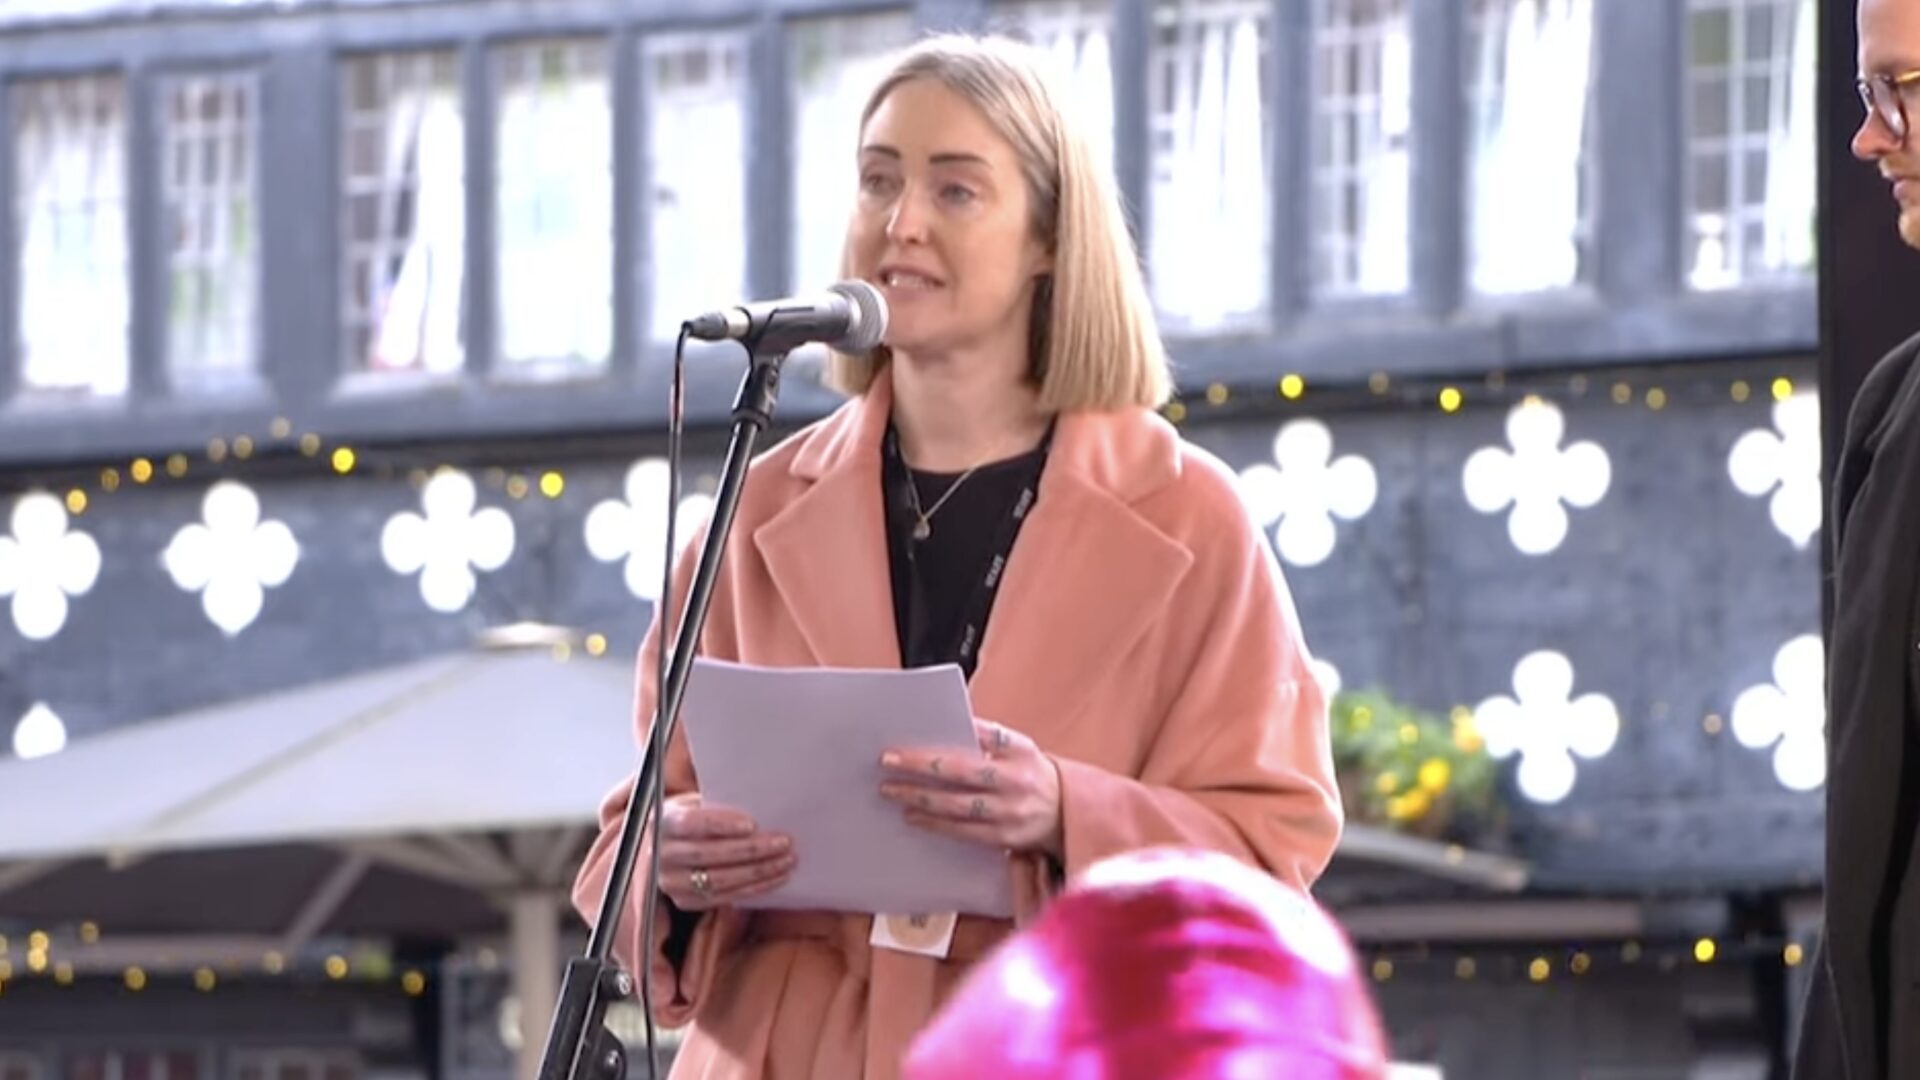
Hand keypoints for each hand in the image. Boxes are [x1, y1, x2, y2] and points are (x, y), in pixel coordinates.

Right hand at [655, 793, 796, 911]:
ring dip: (758, 872)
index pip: (691, 823)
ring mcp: (671, 882)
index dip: (721, 824)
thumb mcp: (696, 803)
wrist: (666, 845)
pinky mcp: (685, 901)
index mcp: (664, 821)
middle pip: (708, 855)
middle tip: (783, 843)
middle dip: (750, 850)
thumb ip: (718, 806)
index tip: (752, 824)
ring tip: (787, 861)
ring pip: (719, 880)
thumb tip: (761, 807)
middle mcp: (662, 854)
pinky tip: (775, 877)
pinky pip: (724, 897)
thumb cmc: (691, 817)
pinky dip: (754, 889)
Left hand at [879, 718, 1062, 855]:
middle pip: (962, 772)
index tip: (914, 733)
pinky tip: (913, 817)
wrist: (1068, 813)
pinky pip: (963, 832)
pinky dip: (935, 824)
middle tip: (887, 762)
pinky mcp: (1005, 838)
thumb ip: (986, 738)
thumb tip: (940, 728)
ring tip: (891, 791)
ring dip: (920, 798)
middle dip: (921, 767)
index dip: (948, 736)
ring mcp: (1011, 813)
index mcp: (1020, 751)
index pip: (984, 737)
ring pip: (957, 806)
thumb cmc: (1030, 773)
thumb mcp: (1018, 748)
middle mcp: (1017, 781)